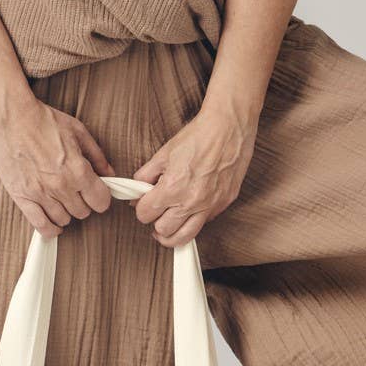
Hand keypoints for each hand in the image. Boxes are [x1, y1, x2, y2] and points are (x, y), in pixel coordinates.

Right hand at [0, 91, 115, 238]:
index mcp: (78, 170)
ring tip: (60, 200)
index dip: (100, 198)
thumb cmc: (44, 120)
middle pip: (83, 213)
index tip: (95, 193)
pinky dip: (49, 228)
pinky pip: (41, 226)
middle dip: (82, 203)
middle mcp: (61, 186)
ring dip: (65, 212)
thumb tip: (111, 175)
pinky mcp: (22, 197)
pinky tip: (52, 222)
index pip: (100, 202)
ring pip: (64, 220)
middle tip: (75, 191)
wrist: (10, 115)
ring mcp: (41, 194)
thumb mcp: (78, 131)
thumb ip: (97, 156)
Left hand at [132, 102, 256, 246]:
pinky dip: (194, 220)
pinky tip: (191, 209)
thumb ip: (146, 176)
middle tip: (157, 214)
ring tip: (169, 227)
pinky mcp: (223, 204)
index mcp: (172, 187)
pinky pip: (203, 223)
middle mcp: (190, 201)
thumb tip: (137, 193)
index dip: (141, 209)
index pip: (145, 214)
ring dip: (173, 234)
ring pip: (184, 237)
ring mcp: (209, 205)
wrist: (228, 127)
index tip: (144, 204)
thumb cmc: (198, 136)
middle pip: (163, 230)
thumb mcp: (164, 153)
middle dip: (155, 223)